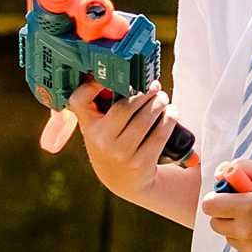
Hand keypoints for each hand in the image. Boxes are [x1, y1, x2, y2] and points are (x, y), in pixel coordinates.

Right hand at [67, 79, 177, 201]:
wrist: (123, 180)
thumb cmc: (114, 143)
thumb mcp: (100, 127)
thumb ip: (103, 104)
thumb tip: (126, 71)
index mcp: (89, 127)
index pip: (80, 100)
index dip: (92, 85)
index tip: (110, 76)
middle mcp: (101, 140)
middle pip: (126, 106)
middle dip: (145, 92)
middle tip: (154, 87)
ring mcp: (121, 153)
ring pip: (145, 118)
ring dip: (159, 103)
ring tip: (163, 98)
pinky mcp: (140, 162)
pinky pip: (160, 133)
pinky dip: (170, 118)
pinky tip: (171, 112)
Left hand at [200, 162, 251, 251]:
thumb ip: (241, 167)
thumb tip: (220, 173)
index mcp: (247, 208)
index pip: (209, 206)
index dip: (216, 198)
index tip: (228, 196)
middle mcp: (247, 232)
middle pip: (215, 224)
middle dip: (225, 213)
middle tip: (245, 206)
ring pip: (228, 238)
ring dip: (236, 228)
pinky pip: (241, 250)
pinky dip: (247, 241)